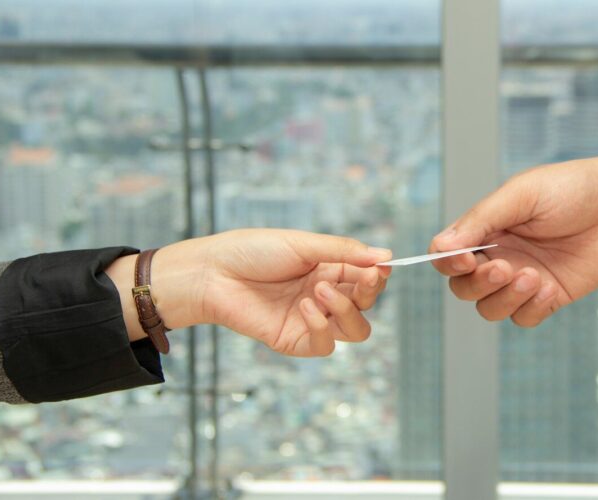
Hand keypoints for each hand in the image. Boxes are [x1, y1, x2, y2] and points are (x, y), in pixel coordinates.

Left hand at [110, 229, 391, 356]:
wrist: (212, 274)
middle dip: (369, 293)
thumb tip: (385, 256)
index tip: (382, 268)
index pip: (367, 278)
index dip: (378, 275)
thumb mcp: (303, 244)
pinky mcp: (295, 340)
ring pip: (356, 330)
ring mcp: (312, 321)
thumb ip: (344, 252)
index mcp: (328, 269)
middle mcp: (325, 296)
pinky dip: (322, 326)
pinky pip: (326, 345)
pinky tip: (306, 308)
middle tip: (362, 279)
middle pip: (367, 305)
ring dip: (347, 310)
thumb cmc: (253, 251)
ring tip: (321, 293)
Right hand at [430, 158, 597, 326]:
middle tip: (505, 268)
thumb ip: (481, 220)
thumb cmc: (573, 188)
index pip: (448, 256)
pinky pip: (524, 318)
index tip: (464, 260)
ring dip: (505, 299)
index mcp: (487, 229)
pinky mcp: (551, 296)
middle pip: (464, 288)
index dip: (447, 263)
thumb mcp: (521, 195)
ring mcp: (525, 279)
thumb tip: (441, 246)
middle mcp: (501, 256)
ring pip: (491, 309)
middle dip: (478, 284)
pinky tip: (550, 288)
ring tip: (534, 277)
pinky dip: (531, 309)